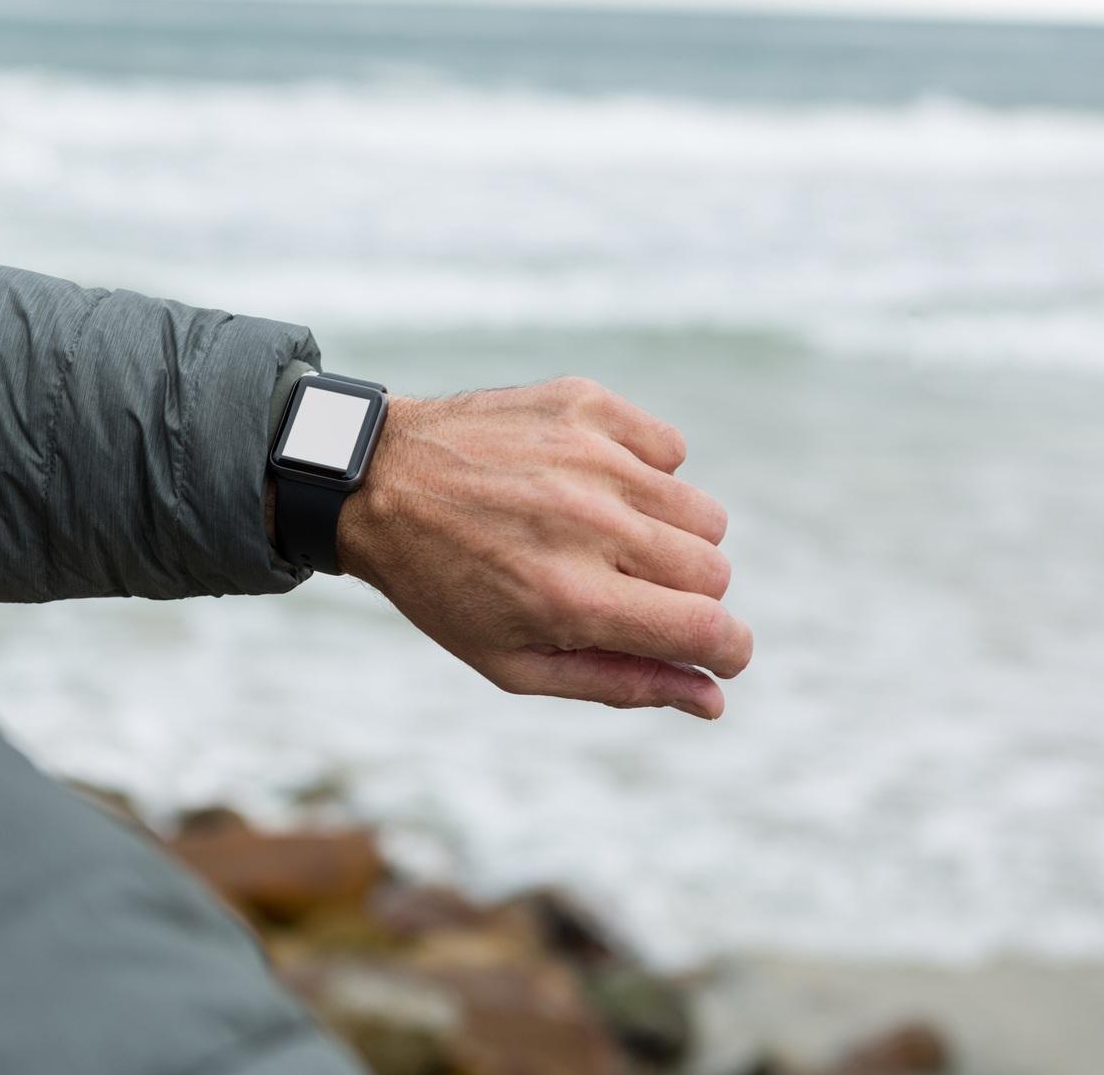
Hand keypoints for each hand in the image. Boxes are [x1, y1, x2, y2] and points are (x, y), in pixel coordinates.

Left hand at [335, 378, 750, 719]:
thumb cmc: (444, 585)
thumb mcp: (512, 661)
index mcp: (570, 598)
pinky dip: (645, 473)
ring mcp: (590, 455)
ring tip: (602, 538)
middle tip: (622, 591)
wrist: (375, 481)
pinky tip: (588, 484)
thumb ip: (620, 682)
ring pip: (702, 514)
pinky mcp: (586, 404)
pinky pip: (670, 450)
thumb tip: (711, 699)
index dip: (728, 652)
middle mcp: (589, 523)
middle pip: (714, 572)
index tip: (718, 654)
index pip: (709, 630)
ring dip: (668, 537)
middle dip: (685, 597)